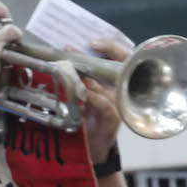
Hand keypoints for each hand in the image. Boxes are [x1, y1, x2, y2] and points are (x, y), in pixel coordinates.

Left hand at [71, 37, 127, 162]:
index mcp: (116, 81)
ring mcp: (120, 104)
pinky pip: (104, 104)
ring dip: (87, 75)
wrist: (93, 145)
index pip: (122, 57)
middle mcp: (122, 90)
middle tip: (76, 47)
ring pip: (108, 84)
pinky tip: (81, 92)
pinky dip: (92, 96)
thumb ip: (81, 77)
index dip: (110, 47)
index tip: (92, 41)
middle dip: (99, 55)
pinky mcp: (114, 118)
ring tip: (71, 66)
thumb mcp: (85, 93)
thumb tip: (64, 58)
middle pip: (118, 66)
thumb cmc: (89, 116)